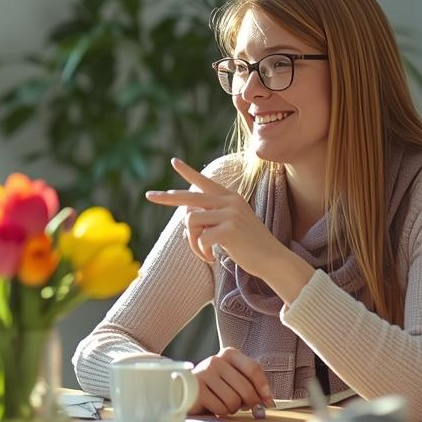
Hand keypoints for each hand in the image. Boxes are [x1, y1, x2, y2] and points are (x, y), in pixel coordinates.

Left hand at [146, 158, 282, 269]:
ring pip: (190, 220)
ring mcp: (230, 213)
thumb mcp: (228, 227)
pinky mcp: (229, 229)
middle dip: (166, 197)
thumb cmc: (248, 246)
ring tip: (202, 253)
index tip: (173, 162)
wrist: (272, 259)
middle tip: (149, 195)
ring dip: (191, 242)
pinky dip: (201, 252)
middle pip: (189, 197)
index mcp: (230, 198)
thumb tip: (185, 221)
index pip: (205, 182)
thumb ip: (209, 219)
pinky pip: (200, 239)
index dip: (188, 172)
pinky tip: (211, 259)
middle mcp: (229, 201)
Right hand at [189, 347, 274, 415]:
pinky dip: (221, 413)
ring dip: (232, 409)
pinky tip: (213, 407)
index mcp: (229, 354)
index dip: (264, 389)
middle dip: (249, 403)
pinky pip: (220, 407)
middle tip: (244, 407)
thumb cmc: (216, 389)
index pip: (253, 369)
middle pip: (245, 387)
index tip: (268, 402)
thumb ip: (251, 385)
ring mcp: (204, 373)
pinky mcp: (196, 389)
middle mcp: (215, 359)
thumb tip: (268, 402)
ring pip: (233, 400)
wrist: (186, 394)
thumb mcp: (234, 380)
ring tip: (224, 404)